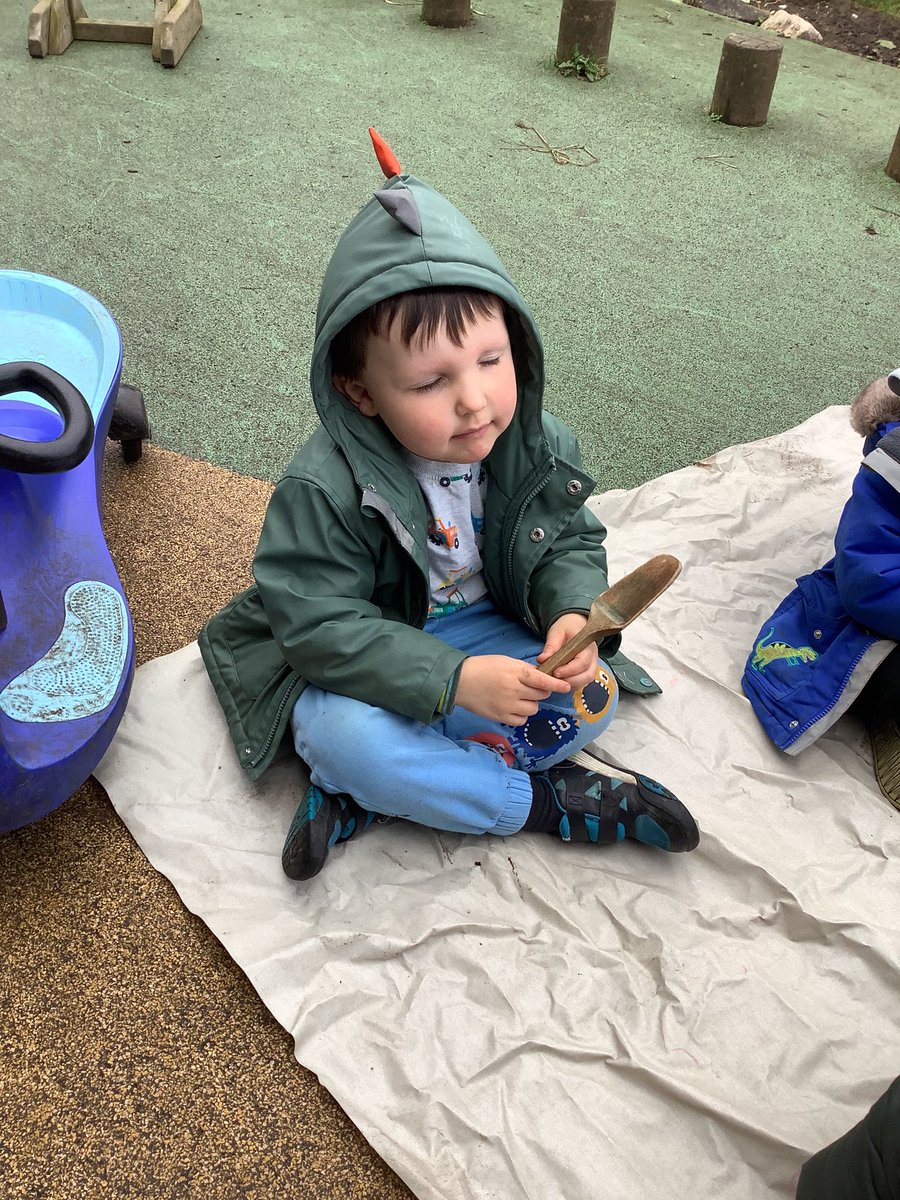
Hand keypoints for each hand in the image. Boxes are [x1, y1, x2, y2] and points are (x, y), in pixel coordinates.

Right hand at [456, 655, 570, 725]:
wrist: (460, 681)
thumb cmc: (483, 667)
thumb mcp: (506, 662)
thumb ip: (524, 670)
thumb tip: (542, 677)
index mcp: (515, 673)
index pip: (541, 679)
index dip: (556, 684)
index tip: (566, 687)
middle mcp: (513, 690)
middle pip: (540, 695)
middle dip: (540, 692)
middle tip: (530, 688)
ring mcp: (507, 706)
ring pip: (533, 709)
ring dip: (530, 704)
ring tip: (519, 698)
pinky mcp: (501, 717)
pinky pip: (522, 720)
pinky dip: (521, 714)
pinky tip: (513, 707)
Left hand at [536, 613, 597, 690]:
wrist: (574, 624)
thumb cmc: (567, 627)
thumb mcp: (556, 632)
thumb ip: (550, 646)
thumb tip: (542, 660)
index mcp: (587, 646)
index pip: (583, 662)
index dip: (570, 670)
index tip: (556, 673)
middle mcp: (593, 658)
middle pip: (588, 676)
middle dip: (571, 681)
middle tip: (554, 680)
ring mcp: (591, 665)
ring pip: (585, 681)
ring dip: (570, 684)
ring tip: (555, 680)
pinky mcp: (586, 671)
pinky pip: (581, 682)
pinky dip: (571, 684)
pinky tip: (559, 680)